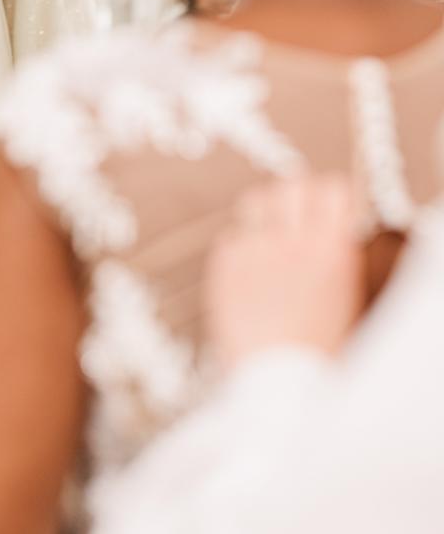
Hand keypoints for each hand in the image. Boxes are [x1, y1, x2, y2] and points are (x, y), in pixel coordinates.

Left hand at [206, 176, 365, 368]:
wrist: (280, 381)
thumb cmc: (318, 347)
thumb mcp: (342, 294)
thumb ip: (331, 252)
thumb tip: (324, 227)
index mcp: (332, 249)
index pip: (332, 189)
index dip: (327, 196)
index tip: (324, 207)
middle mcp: (293, 241)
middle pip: (290, 185)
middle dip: (292, 198)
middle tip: (291, 218)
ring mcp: (255, 249)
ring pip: (254, 200)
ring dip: (262, 213)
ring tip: (265, 236)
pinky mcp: (224, 264)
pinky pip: (230, 236)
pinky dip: (238, 247)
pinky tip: (245, 270)